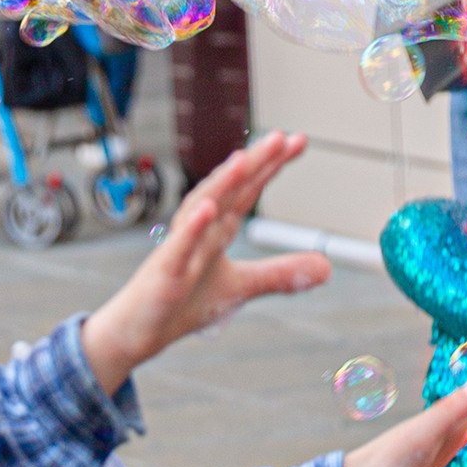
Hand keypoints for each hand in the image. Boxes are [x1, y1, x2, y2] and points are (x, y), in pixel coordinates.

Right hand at [79, 133, 329, 391]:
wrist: (139, 330)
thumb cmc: (183, 300)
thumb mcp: (241, 286)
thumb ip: (280, 274)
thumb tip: (327, 268)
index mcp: (219, 228)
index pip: (249, 190)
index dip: (272, 165)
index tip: (298, 141)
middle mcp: (200, 229)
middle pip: (230, 189)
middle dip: (254, 162)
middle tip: (280, 137)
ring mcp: (181, 248)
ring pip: (202, 208)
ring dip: (222, 184)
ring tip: (244, 160)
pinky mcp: (166, 273)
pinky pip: (180, 247)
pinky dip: (192, 228)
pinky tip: (206, 209)